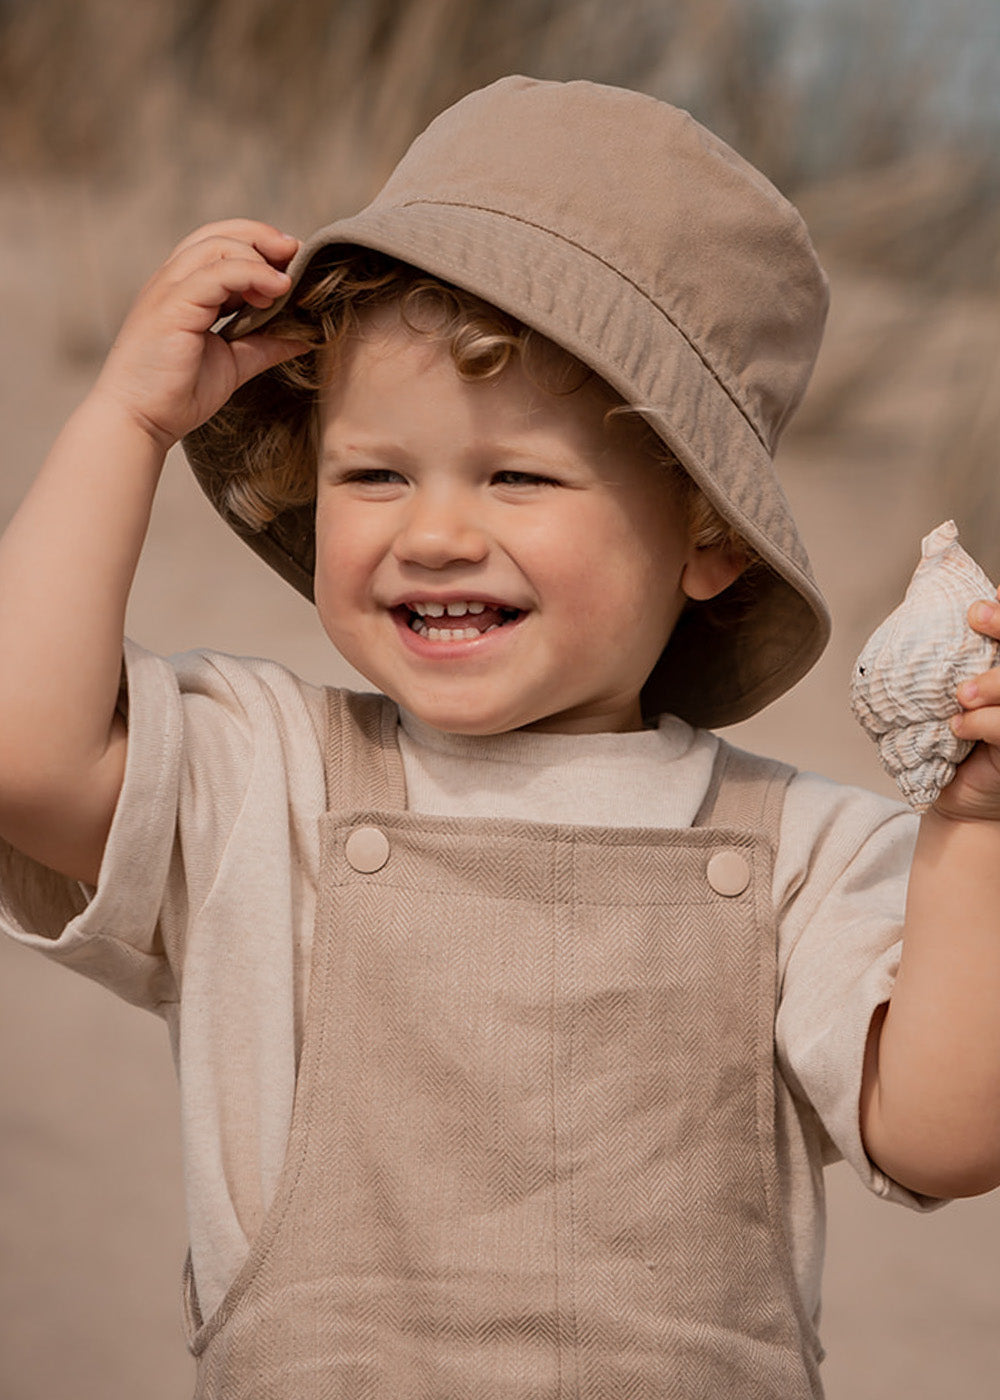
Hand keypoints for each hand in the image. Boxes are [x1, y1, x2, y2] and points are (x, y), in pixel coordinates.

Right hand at [91, 220, 308, 450]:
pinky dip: (251, 274)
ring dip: (259, 257)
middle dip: (262, 237)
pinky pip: (216, 274)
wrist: (140, 421)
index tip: (291, 262)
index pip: (219, 245)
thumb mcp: (233, 364)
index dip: (258, 244)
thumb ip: (264, 346)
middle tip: (297, 254)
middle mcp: (173, 282)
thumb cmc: (176, 395)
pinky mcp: (172, 306)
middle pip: (218, 234)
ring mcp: (169, 290)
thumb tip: (303, 338)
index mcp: (184, 290)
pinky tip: (276, 290)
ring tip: (286, 283)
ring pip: (216, 245)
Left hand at [935, 591, 999, 821]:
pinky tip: (958, 726)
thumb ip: (947, 648)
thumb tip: (933, 587)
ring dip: (992, 682)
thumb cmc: (946, 733)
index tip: (989, 595)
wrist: (949, 791)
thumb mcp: (941, 685)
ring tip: (960, 694)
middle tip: (975, 615)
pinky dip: (981, 721)